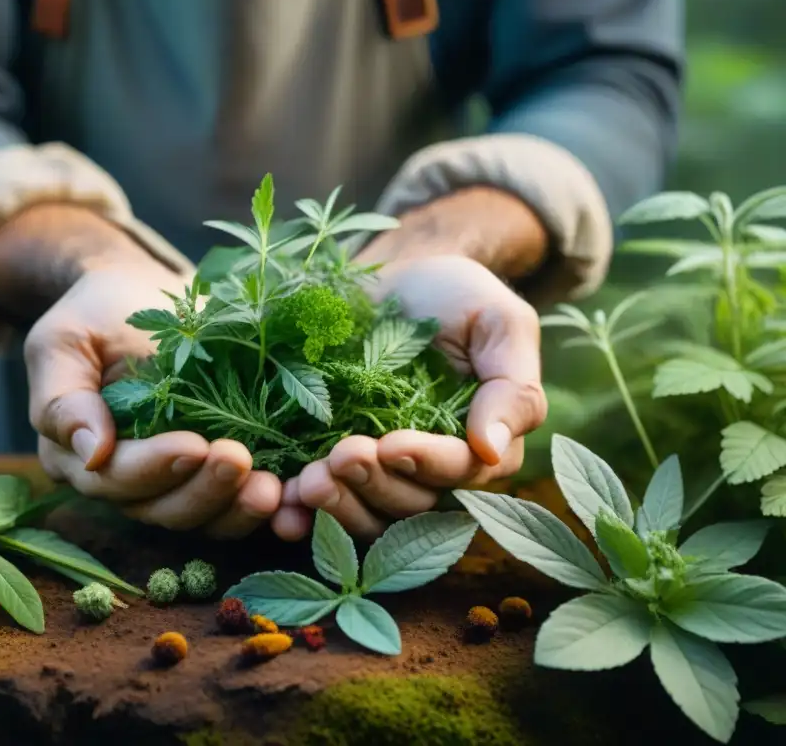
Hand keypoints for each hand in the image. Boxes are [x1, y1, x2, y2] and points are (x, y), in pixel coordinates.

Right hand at [2, 207, 279, 537]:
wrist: (144, 294)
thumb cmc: (99, 313)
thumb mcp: (63, 342)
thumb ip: (63, 399)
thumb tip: (89, 453)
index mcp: (81, 458)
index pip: (115, 477)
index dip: (153, 467)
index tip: (192, 446)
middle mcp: (127, 483)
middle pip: (163, 508)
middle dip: (204, 490)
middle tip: (240, 460)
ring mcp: (177, 483)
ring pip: (205, 517)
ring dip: (239, 508)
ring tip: (273, 488)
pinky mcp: (219, 474)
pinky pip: (242, 504)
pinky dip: (273, 510)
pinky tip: (297, 502)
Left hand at [271, 190, 548, 541]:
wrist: (391, 279)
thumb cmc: (454, 297)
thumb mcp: (498, 323)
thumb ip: (511, 386)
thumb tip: (493, 450)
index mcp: (480, 444)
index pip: (461, 472)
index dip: (428, 465)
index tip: (393, 444)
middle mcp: (432, 471)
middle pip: (410, 504)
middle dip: (374, 484)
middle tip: (342, 455)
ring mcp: (382, 474)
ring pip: (367, 516)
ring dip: (338, 506)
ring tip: (309, 481)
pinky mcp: (334, 468)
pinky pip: (322, 507)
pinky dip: (302, 515)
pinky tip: (283, 509)